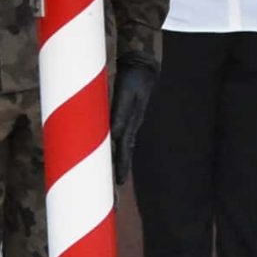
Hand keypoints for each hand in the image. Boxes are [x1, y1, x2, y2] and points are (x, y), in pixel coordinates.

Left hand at [110, 62, 156, 186]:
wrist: (142, 68)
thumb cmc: (132, 79)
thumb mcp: (126, 93)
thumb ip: (119, 112)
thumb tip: (114, 133)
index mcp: (131, 122)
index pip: (124, 148)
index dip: (121, 165)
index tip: (120, 182)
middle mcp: (131, 125)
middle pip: (125, 152)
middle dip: (121, 169)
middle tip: (118, 188)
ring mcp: (131, 122)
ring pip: (124, 147)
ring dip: (120, 162)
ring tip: (115, 179)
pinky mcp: (128, 118)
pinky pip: (122, 138)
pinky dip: (118, 150)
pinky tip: (113, 156)